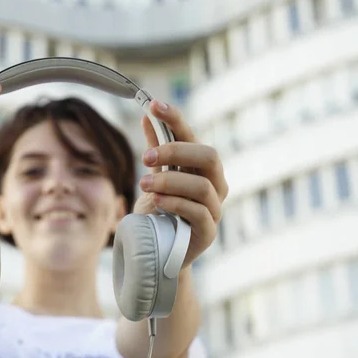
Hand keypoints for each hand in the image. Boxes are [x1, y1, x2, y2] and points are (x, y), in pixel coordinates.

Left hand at [132, 100, 228, 266]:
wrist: (157, 252)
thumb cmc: (159, 214)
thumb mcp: (155, 179)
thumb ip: (156, 151)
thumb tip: (148, 117)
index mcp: (201, 168)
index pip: (193, 136)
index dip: (176, 119)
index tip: (153, 105)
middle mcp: (214, 185)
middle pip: (209, 156)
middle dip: (176, 151)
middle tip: (146, 157)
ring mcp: (214, 209)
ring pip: (202, 185)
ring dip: (169, 181)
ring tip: (143, 185)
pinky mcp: (208, 232)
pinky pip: (198, 212)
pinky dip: (175, 203)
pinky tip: (156, 202)